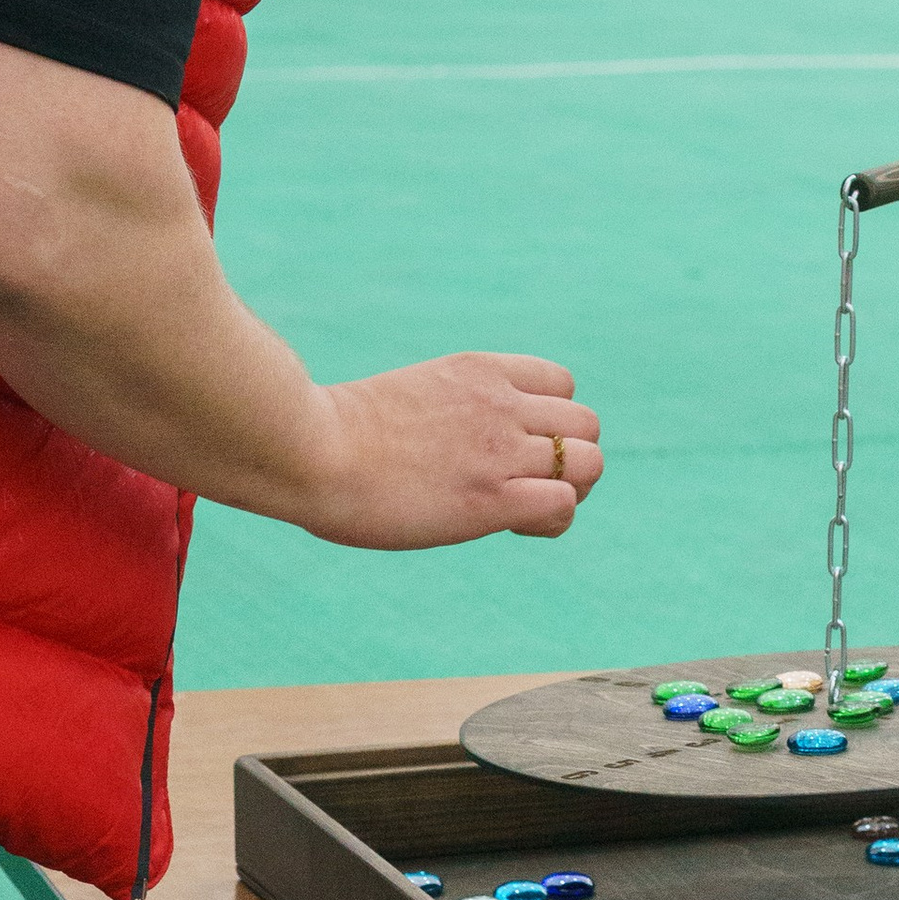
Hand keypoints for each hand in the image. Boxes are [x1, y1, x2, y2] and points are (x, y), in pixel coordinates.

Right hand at [295, 352, 602, 549]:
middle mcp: (501, 404)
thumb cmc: (333, 434)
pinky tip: (514, 529)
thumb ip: (446, 410)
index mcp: (479, 371)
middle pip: (587, 425)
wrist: (307, 450)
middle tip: (525, 487)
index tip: (513, 450)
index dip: (551, 422)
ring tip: (526, 512)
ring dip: (571, 492)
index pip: (562, 384)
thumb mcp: (409, 396)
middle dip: (571, 460)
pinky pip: (565, 504)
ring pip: (591, 463)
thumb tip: (440, 445)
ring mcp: (499, 450)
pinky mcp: (491, 499)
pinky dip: (553, 521)